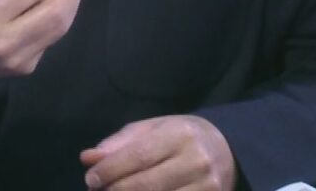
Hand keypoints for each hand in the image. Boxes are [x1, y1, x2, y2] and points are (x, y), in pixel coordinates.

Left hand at [80, 115, 236, 190]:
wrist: (227, 150)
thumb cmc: (181, 137)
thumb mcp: (152, 129)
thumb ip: (120, 144)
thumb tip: (88, 159)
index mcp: (180, 135)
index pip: (138, 156)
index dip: (111, 170)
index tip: (91, 179)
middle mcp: (196, 161)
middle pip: (146, 185)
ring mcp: (207, 188)